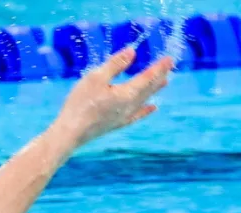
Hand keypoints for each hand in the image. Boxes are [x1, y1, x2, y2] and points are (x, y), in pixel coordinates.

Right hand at [51, 47, 173, 149]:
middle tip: (170, 67)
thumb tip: (133, 51)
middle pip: (149, 89)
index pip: (148, 77)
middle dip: (159, 76)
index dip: (159, 67)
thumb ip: (115, 65)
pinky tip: (152, 108)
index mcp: (127, 93)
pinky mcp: (116, 124)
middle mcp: (130, 106)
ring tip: (165, 82)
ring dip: (155, 90)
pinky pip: (137, 115)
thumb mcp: (95, 78)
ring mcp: (124, 116)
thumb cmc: (80, 103)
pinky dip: (146, 110)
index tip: (170, 59)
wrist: (70, 133)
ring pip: (145, 100)